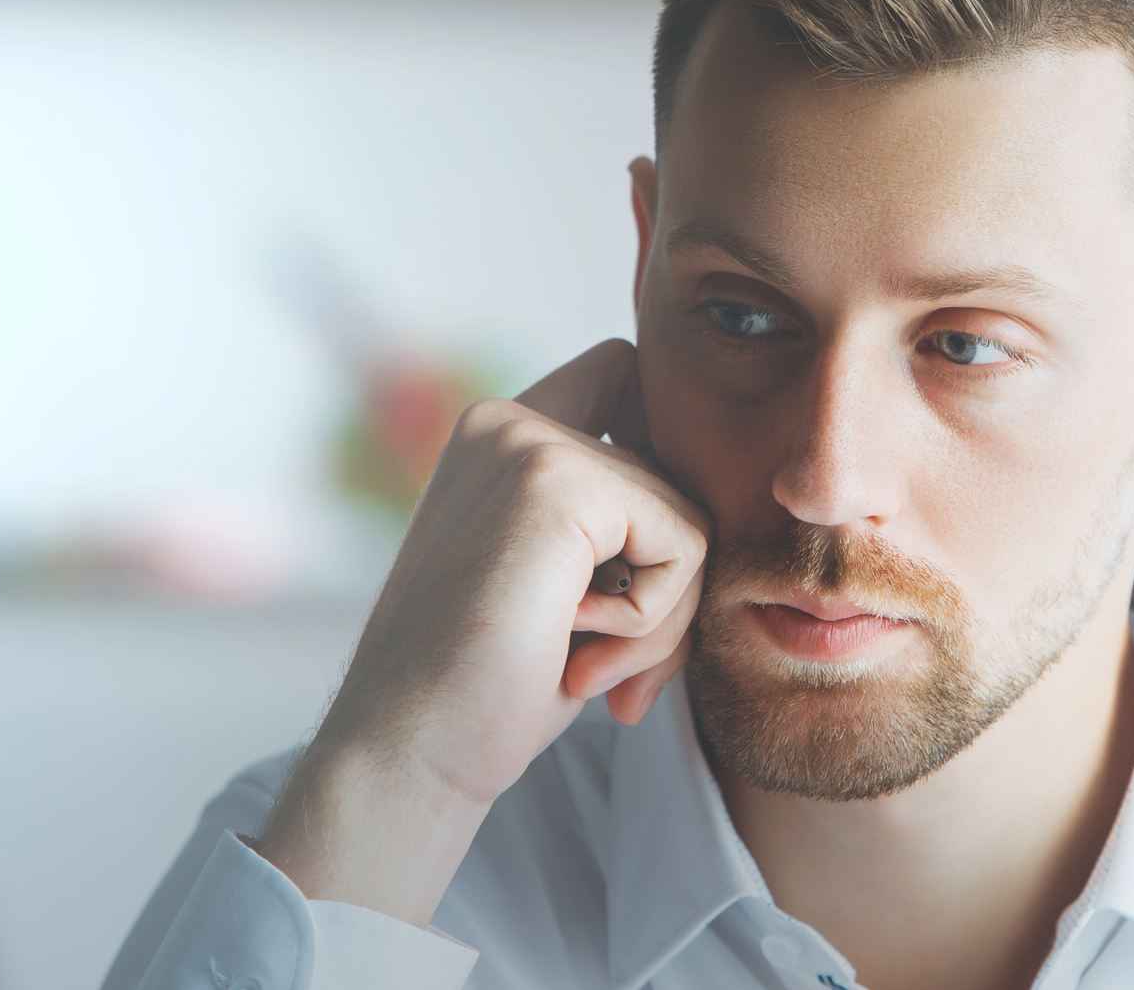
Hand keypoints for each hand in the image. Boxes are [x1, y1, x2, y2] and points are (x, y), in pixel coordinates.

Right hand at [256, 340, 707, 924]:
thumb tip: (727, 519)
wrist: (407, 756)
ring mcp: (530, 444)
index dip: (656, 461)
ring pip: (690, 518)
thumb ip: (621, 530)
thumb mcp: (565, 587)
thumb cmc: (488, 690)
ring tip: (584, 670)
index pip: (623, 378)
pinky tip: (577, 656)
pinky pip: (688, 544)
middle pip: (675, 474)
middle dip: (666, 585)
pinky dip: (654, 623)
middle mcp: (508, 422)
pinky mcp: (560, 483)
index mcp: (498, 438)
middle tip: (604, 665)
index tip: (625, 571)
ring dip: (661, 621)